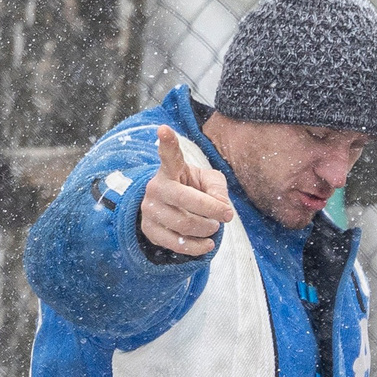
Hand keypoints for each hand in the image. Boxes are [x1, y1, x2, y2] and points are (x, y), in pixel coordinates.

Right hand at [138, 125, 233, 257]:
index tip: (164, 129)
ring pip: (184, 224)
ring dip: (207, 228)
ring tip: (213, 226)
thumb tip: (219, 206)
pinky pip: (177, 244)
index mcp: (171, 170)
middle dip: (211, 210)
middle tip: (226, 215)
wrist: (171, 212)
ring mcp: (149, 210)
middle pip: (185, 199)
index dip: (167, 142)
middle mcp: (156, 187)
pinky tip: (207, 243)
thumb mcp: (208, 182)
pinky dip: (199, 247)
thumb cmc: (193, 191)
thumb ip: (218, 187)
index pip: (169, 155)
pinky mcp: (149, 231)